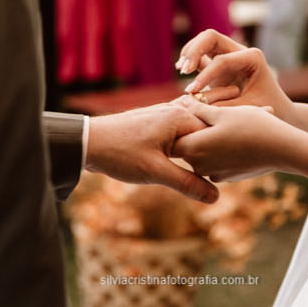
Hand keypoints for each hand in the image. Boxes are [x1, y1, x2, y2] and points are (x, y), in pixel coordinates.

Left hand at [85, 103, 218, 202]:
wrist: (87, 142)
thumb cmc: (120, 154)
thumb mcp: (156, 173)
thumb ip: (187, 183)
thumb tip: (215, 197)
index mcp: (180, 118)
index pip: (213, 135)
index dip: (217, 155)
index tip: (220, 172)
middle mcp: (174, 110)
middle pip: (202, 134)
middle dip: (206, 153)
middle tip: (213, 172)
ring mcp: (163, 114)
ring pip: (188, 134)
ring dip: (192, 151)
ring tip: (195, 168)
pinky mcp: (153, 120)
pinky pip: (176, 133)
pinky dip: (179, 147)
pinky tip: (176, 160)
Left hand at [172, 96, 291, 181]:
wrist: (283, 149)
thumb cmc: (253, 126)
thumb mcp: (224, 112)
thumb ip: (199, 109)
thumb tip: (181, 101)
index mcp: (195, 147)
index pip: (174, 138)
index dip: (178, 125)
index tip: (188, 112)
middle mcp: (200, 166)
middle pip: (189, 146)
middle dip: (197, 131)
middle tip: (213, 114)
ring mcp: (215, 174)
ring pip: (205, 153)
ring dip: (212, 140)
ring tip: (231, 123)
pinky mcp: (229, 177)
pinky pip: (219, 161)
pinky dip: (225, 150)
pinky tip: (241, 137)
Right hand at [176, 29, 293, 120]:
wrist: (277, 106)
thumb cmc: (268, 108)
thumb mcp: (248, 108)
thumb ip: (223, 106)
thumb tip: (194, 104)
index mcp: (252, 58)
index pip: (222, 60)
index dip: (205, 75)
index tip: (192, 91)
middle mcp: (241, 51)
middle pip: (210, 37)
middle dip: (194, 50)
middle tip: (183, 70)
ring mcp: (230, 54)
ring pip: (204, 41)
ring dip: (190, 52)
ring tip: (181, 69)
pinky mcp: (221, 62)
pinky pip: (203, 52)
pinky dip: (191, 57)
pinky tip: (183, 70)